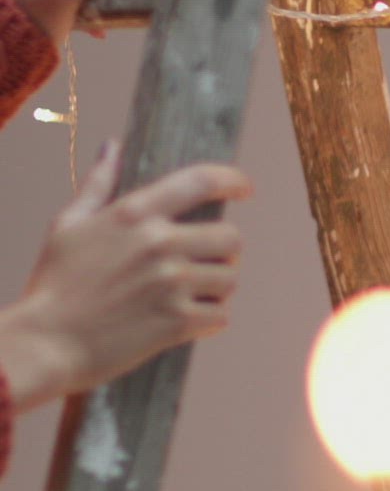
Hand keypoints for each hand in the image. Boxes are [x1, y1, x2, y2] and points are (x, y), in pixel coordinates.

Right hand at [0, 140, 250, 411]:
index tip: (245, 189)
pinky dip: (210, 320)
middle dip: (224, 251)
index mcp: (134, 214)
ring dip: (218, 288)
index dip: (233, 181)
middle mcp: (159, 243)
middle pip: (231, 237)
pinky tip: (187, 321)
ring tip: (192, 295)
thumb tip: (113, 146)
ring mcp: (171, 283)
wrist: (43, 344)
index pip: (201, 181)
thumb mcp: (68, 226)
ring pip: (230, 279)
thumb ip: (97, 185)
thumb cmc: (53, 286)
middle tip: (206, 263)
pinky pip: (221, 316)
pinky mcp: (178, 321)